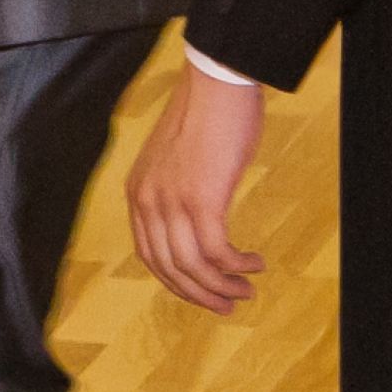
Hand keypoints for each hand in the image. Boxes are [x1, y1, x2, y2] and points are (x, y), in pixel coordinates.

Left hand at [128, 64, 269, 313]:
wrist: (214, 86)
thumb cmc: (204, 118)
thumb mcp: (177, 161)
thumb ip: (176, 190)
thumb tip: (196, 217)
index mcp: (137, 194)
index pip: (149, 254)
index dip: (175, 281)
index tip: (201, 293)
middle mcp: (146, 202)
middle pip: (167, 268)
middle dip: (199, 293)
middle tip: (229, 305)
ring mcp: (171, 202)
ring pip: (192, 266)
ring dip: (221, 285)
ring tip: (247, 291)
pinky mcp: (202, 199)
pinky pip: (216, 251)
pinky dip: (236, 265)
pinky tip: (255, 264)